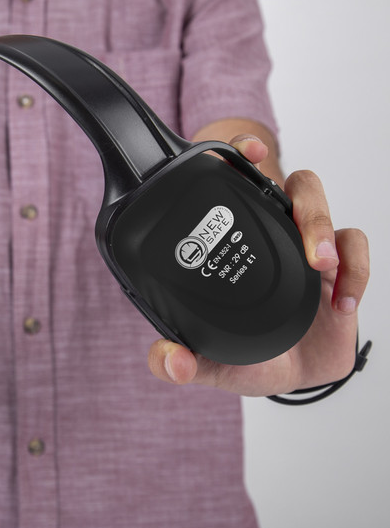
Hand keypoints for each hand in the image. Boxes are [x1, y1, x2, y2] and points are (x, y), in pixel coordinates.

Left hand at [147, 135, 369, 396]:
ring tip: (321, 266)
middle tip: (301, 243)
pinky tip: (341, 303)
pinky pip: (356, 252)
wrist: (283, 376)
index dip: (243, 154)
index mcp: (235, 242)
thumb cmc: (242, 356)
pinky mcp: (341, 273)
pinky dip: (356, 271)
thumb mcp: (204, 360)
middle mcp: (273, 237)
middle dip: (303, 204)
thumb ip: (176, 362)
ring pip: (325, 212)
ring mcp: (308, 252)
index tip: (250, 151)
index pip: (239, 181)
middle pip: (295, 189)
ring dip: (326, 231)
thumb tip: (172, 362)